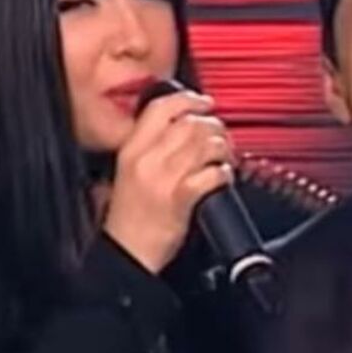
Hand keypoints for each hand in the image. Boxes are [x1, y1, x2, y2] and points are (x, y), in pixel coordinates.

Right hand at [104, 90, 233, 272]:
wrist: (127, 254)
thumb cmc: (130, 218)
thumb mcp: (129, 172)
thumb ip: (150, 147)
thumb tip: (183, 126)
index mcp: (131, 149)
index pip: (161, 108)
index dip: (188, 99)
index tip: (204, 103)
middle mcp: (147, 160)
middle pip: (190, 123)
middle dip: (213, 126)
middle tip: (221, 136)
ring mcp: (165, 178)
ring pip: (205, 144)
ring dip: (223, 148)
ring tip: (224, 157)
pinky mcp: (182, 198)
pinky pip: (213, 174)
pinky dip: (224, 173)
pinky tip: (222, 178)